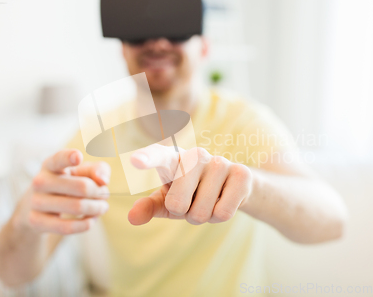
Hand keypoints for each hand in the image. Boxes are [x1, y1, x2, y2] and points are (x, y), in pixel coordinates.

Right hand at [13, 149, 110, 234]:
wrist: (41, 207)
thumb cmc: (70, 183)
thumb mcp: (84, 172)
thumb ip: (99, 170)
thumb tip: (103, 180)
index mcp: (51, 164)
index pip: (59, 159)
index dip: (69, 157)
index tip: (78, 157)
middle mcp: (40, 181)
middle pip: (82, 187)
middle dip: (100, 193)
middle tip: (105, 195)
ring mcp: (36, 201)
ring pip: (77, 207)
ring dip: (97, 209)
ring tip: (102, 207)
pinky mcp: (35, 221)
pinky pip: (66, 227)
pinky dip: (85, 224)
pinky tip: (91, 220)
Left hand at [127, 145, 252, 225]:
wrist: (231, 186)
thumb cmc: (192, 192)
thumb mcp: (168, 200)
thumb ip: (149, 207)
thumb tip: (132, 217)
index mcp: (174, 159)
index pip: (158, 157)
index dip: (147, 159)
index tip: (135, 161)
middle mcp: (195, 155)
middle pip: (177, 204)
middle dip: (184, 213)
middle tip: (193, 201)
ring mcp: (219, 162)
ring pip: (201, 212)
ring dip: (204, 216)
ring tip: (210, 200)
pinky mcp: (241, 173)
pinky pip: (223, 212)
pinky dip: (220, 216)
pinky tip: (225, 200)